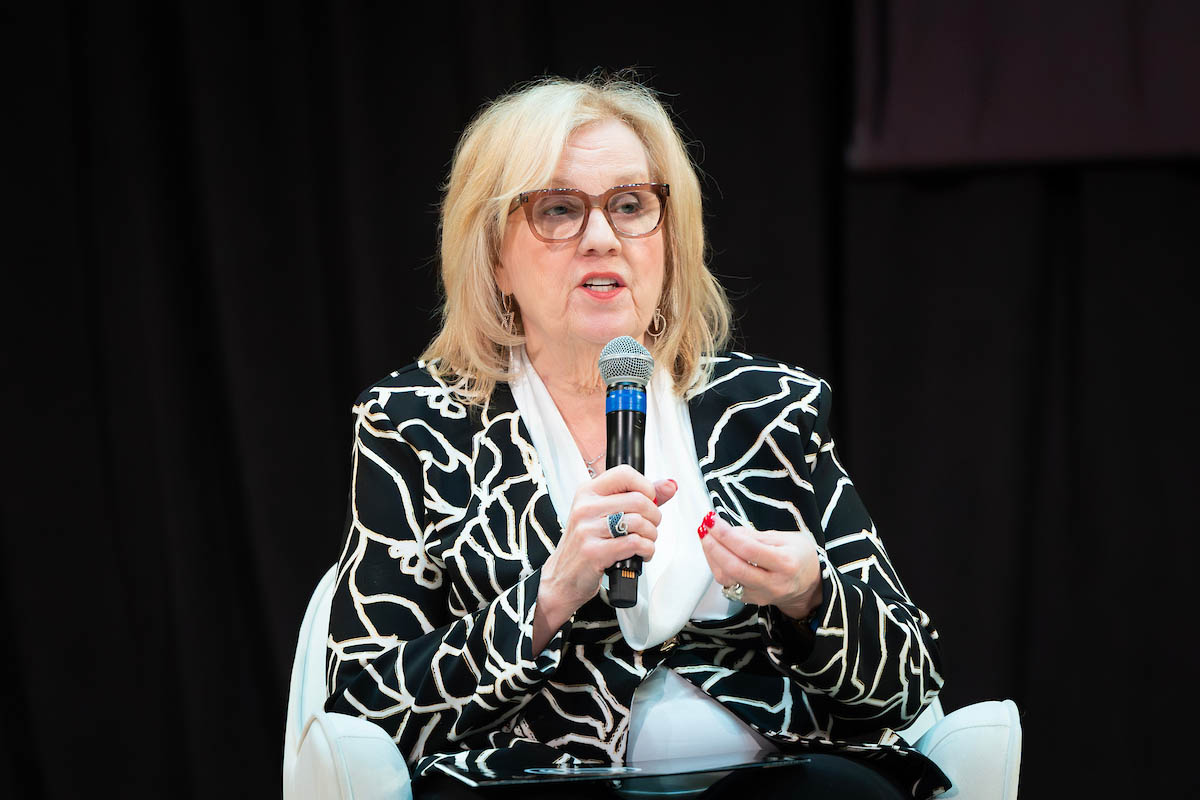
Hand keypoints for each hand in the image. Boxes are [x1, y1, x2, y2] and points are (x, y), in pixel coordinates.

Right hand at [534, 467, 677, 648]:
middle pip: (638, 500)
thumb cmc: (586, 544)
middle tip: (651, 527)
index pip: (625, 473)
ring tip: (645, 542)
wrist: (562, 578)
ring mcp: (587, 529)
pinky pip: (634, 543)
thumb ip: (639, 498)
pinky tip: (641, 553)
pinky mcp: (593, 552)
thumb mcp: (605, 515)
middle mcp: (585, 507)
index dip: (646, 487)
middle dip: (654, 516)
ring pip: (639, 522)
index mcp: (588, 492)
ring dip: (652, 536)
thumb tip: (669, 486)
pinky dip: (647, 550)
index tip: (649, 501)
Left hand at [699, 516, 822, 619]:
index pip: (749, 550)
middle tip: (704, 528)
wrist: (809, 585)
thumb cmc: (799, 556)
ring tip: (706, 537)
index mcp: (786, 564)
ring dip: (711, 556)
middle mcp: (773, 584)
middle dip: (714, 546)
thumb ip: (757, 536)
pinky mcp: (750, 601)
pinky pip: (727, 584)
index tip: (713, 521)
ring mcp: (760, 595)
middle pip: (734, 568)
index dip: (727, 535)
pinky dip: (717, 566)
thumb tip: (730, 532)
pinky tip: (713, 551)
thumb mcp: (787, 538)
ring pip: (727, 579)